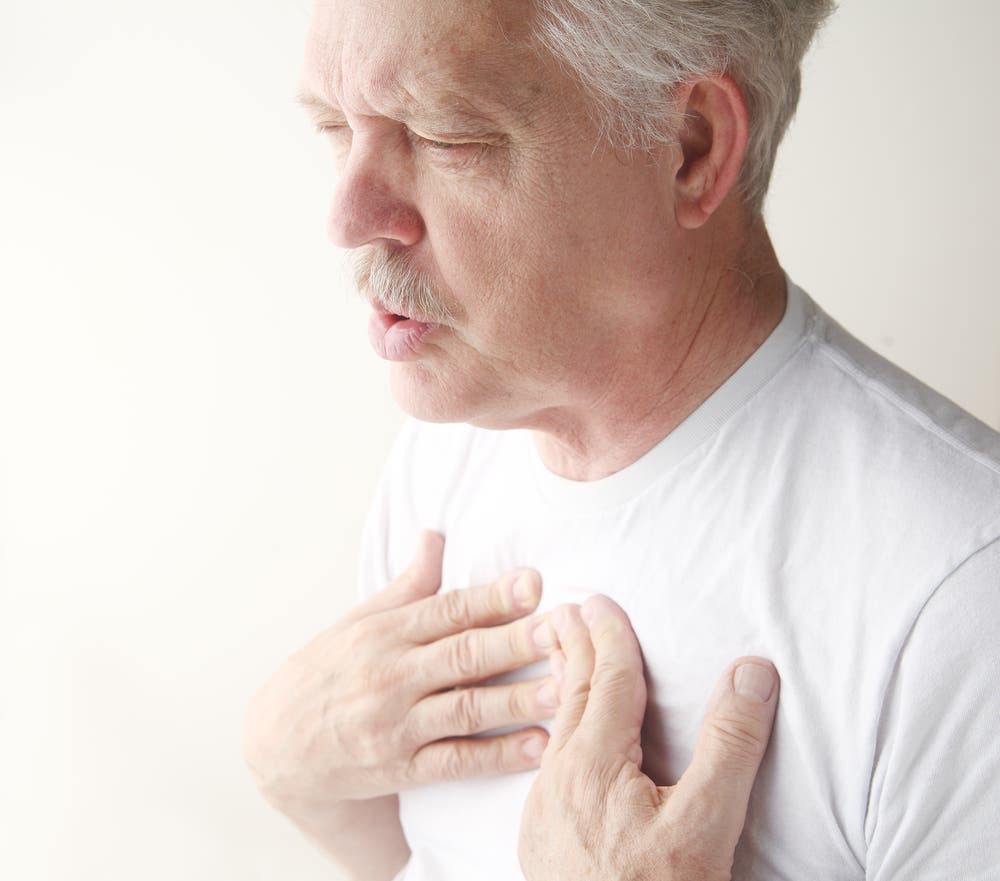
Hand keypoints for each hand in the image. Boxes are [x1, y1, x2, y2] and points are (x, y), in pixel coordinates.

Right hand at [242, 530, 557, 817]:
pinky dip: (497, 756)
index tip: (534, 583)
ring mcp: (395, 725)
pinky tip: (537, 747)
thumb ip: (408, 583)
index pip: (447, 609)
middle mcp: (391, 675)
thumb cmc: (328, 670)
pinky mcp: (400, 768)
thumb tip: (435, 533)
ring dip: (516, 700)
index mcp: (385, 632)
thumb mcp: (360, 620)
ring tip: (563, 689)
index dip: (492, 596)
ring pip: (464, 710)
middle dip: (515, 642)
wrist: (277, 742)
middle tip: (562, 631)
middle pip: (462, 656)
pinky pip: (454, 762)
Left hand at [519, 595, 778, 880]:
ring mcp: (544, 812)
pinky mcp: (542, 840)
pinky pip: (548, 765)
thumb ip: (729, 745)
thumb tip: (752, 671)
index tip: (597, 600)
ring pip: (554, 730)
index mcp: (594, 764)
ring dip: (560, 687)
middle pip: (570, 696)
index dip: (607, 636)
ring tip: (559, 658)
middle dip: (572, 648)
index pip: (606, 681)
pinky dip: (556, 731)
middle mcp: (559, 780)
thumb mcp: (708, 824)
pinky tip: (562, 743)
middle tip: (562, 610)